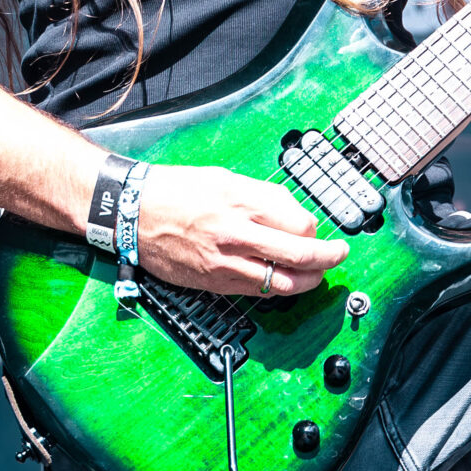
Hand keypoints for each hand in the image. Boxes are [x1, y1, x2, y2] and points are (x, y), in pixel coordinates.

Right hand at [133, 164, 347, 297]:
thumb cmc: (175, 190)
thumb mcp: (225, 178)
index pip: (300, 223)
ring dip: (308, 281)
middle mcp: (236, 233)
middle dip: (328, 258)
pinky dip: (277, 288)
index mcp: (242, 200)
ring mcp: (225, 262)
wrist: (131, 211)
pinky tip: (284, 282)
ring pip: (282, 282)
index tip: (318, 230)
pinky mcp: (213, 282)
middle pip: (300, 255)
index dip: (316, 230)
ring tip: (318, 275)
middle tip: (339, 255)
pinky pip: (256, 292)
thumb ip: (263, 197)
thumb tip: (293, 215)